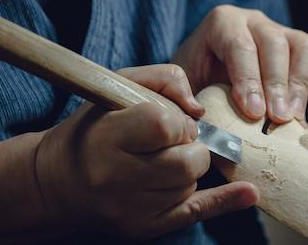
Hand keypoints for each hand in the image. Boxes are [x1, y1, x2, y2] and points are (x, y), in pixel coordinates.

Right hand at [34, 64, 258, 239]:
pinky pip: (196, 213)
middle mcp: (116, 178)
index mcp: (107, 137)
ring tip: (162, 160)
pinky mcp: (144, 228)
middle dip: (189, 145)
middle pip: (186, 160)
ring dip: (188, 167)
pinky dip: (226, 201)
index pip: (164, 125)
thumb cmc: (93, 127)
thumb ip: (163, 79)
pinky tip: (248, 192)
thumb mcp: (117, 87)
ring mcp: (131, 208)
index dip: (176, 119)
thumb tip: (200, 107)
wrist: (59, 181)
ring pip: (190, 183)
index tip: (167, 120)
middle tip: (171, 142)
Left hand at [172, 5, 307, 124]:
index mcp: (221, 23)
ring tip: (290, 118)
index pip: (238, 46)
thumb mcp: (184, 91)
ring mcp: (276, 29)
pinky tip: (297, 114)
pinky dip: (306, 84)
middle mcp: (251, 20)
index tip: (253, 112)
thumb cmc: (192, 87)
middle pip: (272, 43)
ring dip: (296, 85)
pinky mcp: (295, 44)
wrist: (203, 81)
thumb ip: (193, 102)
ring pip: (298, 46)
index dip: (248, 79)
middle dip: (275, 84)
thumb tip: (210, 130)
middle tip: (276, 119)